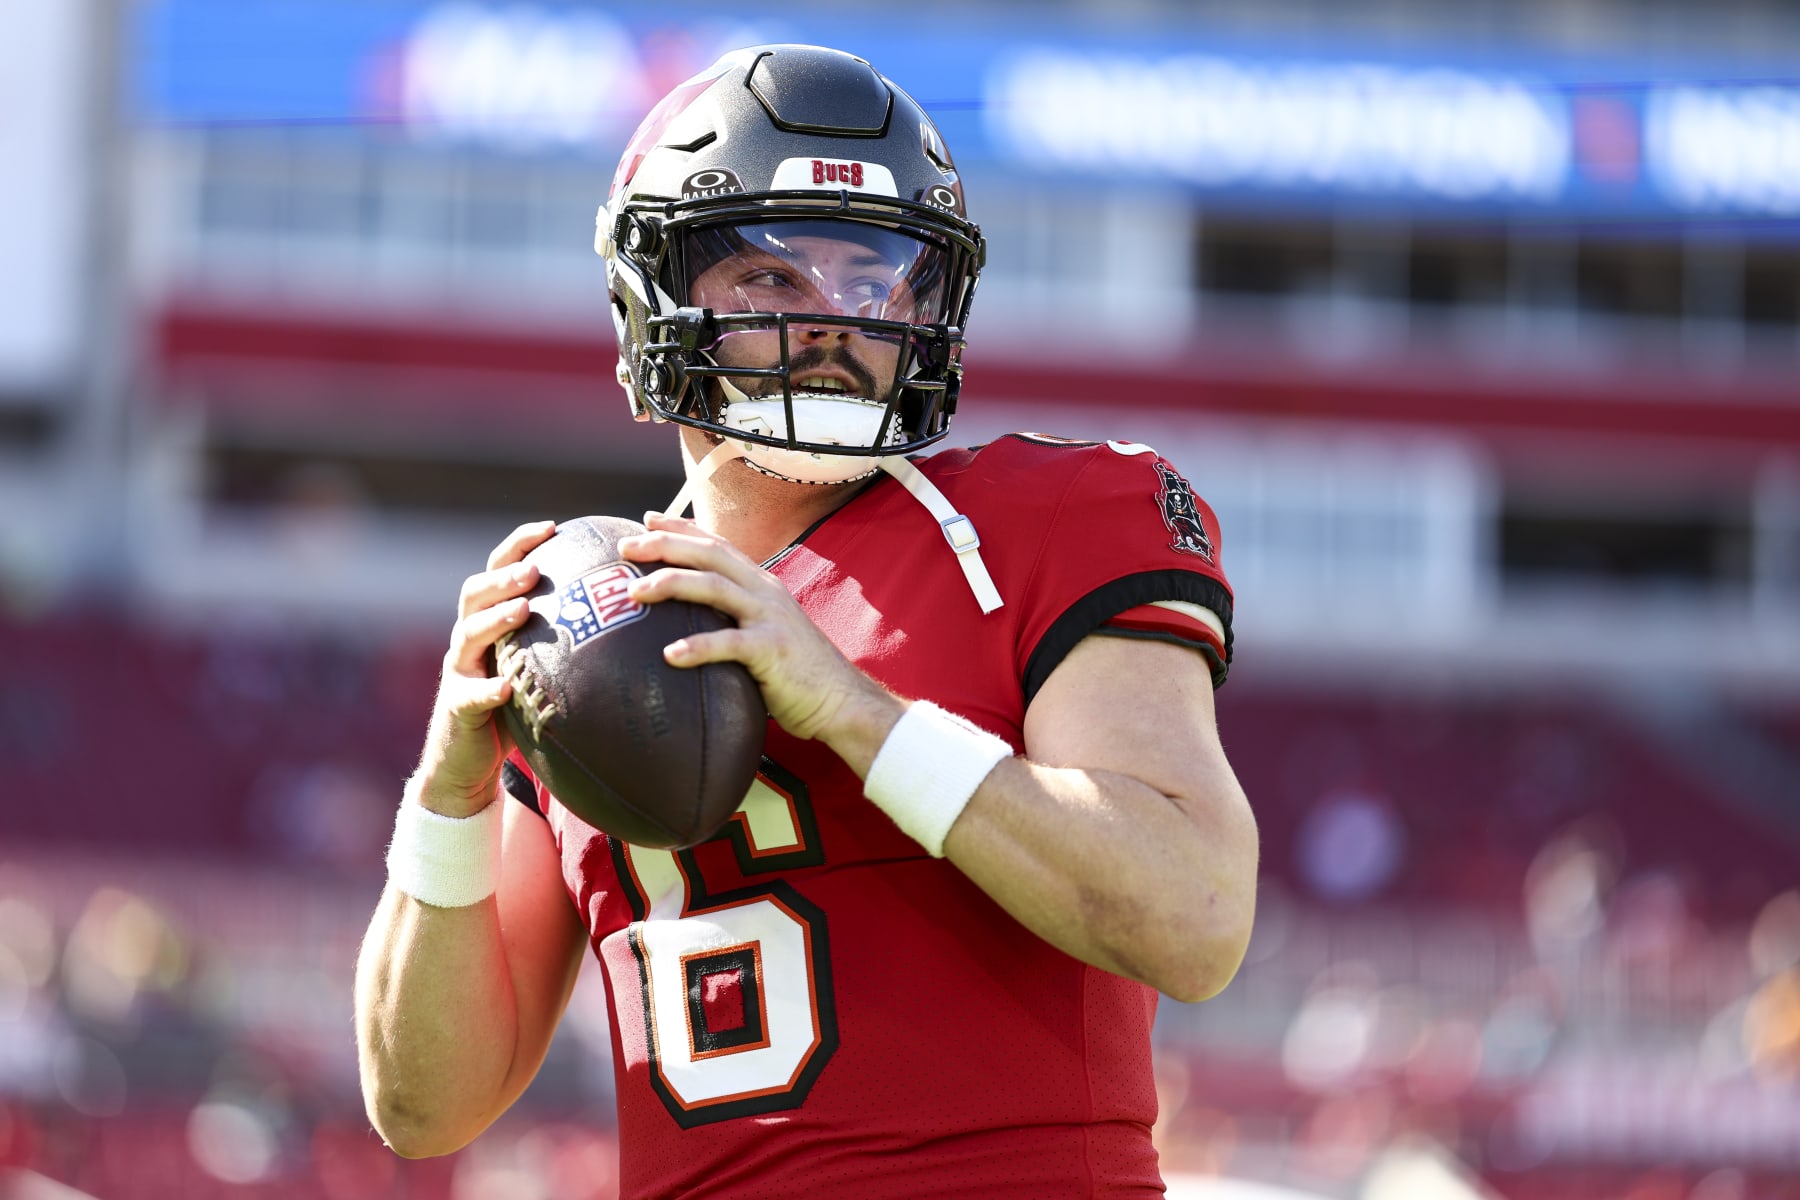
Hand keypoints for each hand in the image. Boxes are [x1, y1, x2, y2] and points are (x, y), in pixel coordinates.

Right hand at [412, 519, 555, 816]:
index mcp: (490, 622)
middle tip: (535, 569)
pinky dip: (487, 688)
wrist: (468, 762)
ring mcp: (459, 671)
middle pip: (475, 593)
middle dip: (504, 576)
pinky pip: (470, 695)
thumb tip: (633, 616)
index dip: (520, 544)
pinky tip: (507, 686)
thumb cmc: (516, 710)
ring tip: (523, 609)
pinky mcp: (456, 708)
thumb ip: (571, 642)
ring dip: (495, 619)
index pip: (500, 570)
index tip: (553, 527)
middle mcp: (469, 639)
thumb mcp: (542, 670)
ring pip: (467, 634)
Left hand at [617, 513, 894, 748]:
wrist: (842, 700)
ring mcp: (770, 618)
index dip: (681, 528)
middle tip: (625, 547)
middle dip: (665, 545)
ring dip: (671, 583)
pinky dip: (698, 647)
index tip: (645, 520)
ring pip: (715, 587)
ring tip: (635, 592)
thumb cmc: (796, 673)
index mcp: (761, 585)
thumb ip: (734, 621)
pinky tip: (669, 655)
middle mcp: (765, 592)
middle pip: (710, 554)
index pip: (717, 544)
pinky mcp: (773, 650)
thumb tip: (690, 625)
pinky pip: (730, 644)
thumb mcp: (764, 633)